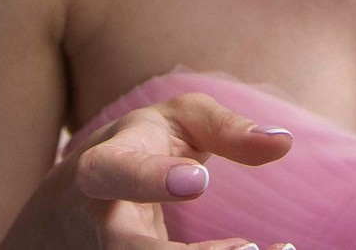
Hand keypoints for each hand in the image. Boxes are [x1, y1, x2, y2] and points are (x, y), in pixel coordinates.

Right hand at [5, 91, 294, 249]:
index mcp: (103, 166)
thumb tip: (282, 142)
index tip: (198, 180)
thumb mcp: (177, 120)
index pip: (116, 172)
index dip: (152, 179)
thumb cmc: (140, 145)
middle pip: (125, 249)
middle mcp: (100, 220)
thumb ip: (226, 128)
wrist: (73, 199)